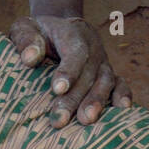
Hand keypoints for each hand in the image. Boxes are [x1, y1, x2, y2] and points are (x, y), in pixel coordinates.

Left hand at [9, 15, 131, 127]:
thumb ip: (25, 38)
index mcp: (73, 33)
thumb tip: (29, 58)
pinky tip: (122, 109)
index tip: (57, 89)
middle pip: (88, 74)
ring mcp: (103, 61)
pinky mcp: (109, 74)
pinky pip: (121, 83)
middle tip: (60, 120)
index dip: (69, 70)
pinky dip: (124, 95)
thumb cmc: (38, 33)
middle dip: (74, 98)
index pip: (75, 51)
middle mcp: (92, 47)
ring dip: (97, 102)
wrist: (59, 29)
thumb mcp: (25, 27)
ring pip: (105, 81)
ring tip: (86, 121)